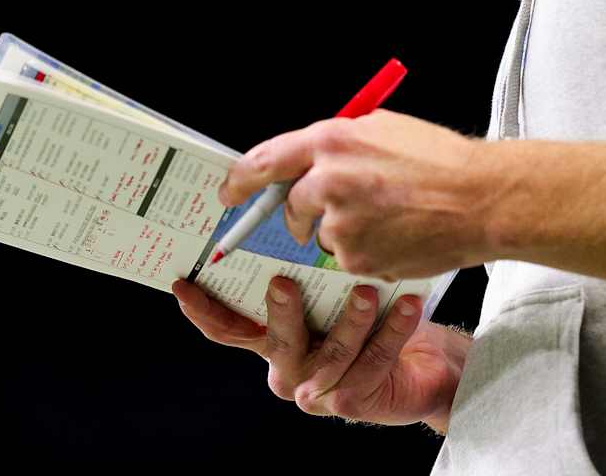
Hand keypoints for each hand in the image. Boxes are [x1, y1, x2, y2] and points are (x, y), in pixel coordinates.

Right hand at [171, 274, 469, 431]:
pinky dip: (392, 332)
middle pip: (276, 340)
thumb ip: (306, 266)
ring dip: (351, 321)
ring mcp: (316, 388)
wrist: (422, 361)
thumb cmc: (371, 312)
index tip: (184, 282)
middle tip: (285, 282)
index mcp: (271, 337)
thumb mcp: (334, 286)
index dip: (202, 309)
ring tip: (369, 291)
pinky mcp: (352, 401)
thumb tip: (287, 204)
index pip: (228, 327)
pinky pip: (372, 362)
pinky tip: (409, 305)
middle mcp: (287, 365)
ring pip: (329, 355)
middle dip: (281, 312)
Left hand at [217, 110, 496, 279]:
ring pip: (322, 235)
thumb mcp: (383, 129)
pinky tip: (399, 236)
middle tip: (333, 211)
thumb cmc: (440, 160)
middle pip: (290, 205)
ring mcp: (341, 224)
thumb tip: (306, 161)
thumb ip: (339, 143)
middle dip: (303, 213)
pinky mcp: (357, 259)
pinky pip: (348, 259)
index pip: (264, 160)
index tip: (230, 192)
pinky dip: (368, 252)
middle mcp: (328, 180)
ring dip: (344, 231)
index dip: (240, 180)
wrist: (481, 199)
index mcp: (331, 139)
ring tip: (390, 217)